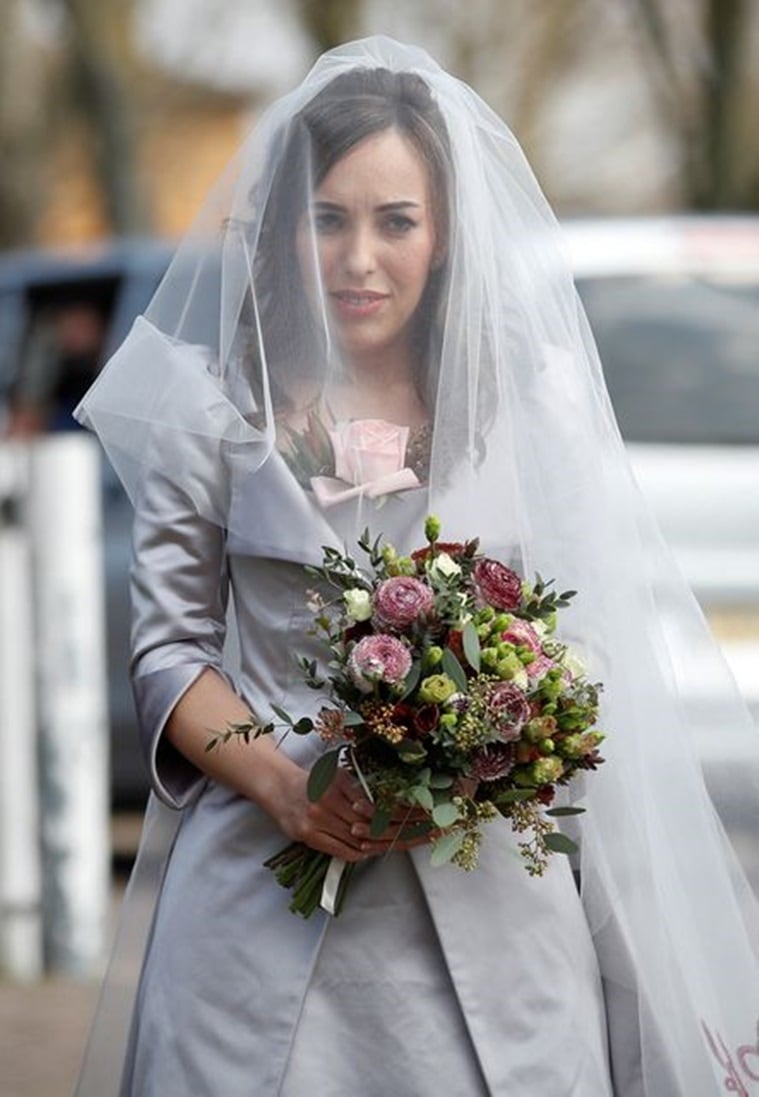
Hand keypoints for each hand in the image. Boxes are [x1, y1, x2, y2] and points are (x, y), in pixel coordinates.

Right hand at [273, 764, 433, 863]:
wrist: (278, 786)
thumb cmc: (312, 781)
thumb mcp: (338, 776)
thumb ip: (359, 791)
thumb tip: (388, 808)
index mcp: (339, 783)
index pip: (376, 805)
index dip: (401, 814)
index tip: (423, 818)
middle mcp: (329, 801)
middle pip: (370, 824)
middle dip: (399, 831)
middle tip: (425, 835)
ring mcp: (317, 819)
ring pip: (358, 839)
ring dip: (382, 844)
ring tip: (407, 844)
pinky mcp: (309, 835)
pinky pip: (341, 850)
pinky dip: (359, 853)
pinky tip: (373, 851)